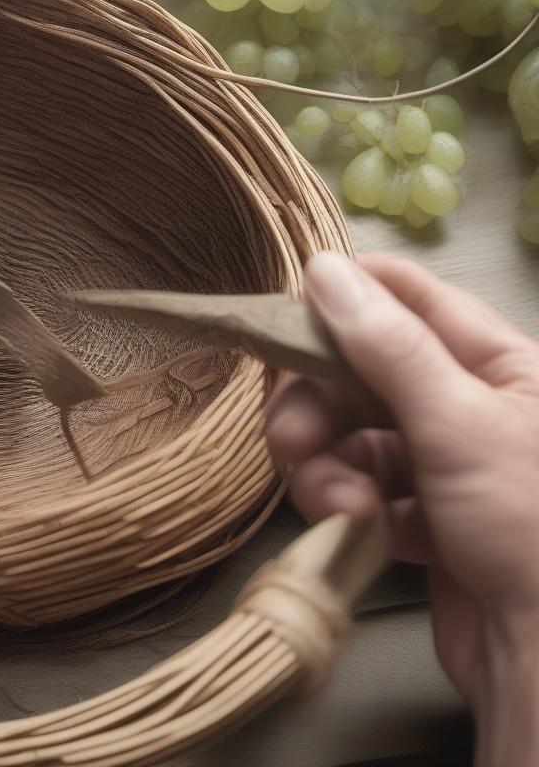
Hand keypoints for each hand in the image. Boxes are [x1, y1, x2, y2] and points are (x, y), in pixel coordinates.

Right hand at [264, 252, 538, 764]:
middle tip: (291, 440)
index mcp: (500, 364)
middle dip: (318, 407)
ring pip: (350, 436)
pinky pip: (361, 489)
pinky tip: (362, 533)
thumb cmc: (529, 527)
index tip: (286, 318)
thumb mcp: (458, 422)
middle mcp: (468, 405)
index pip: (409, 298)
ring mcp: (443, 464)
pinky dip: (350, 508)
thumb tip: (322, 267)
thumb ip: (386, 344)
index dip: (345, 299)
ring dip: (330, 469)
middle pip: (362, 374)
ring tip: (343, 510)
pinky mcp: (420, 517)